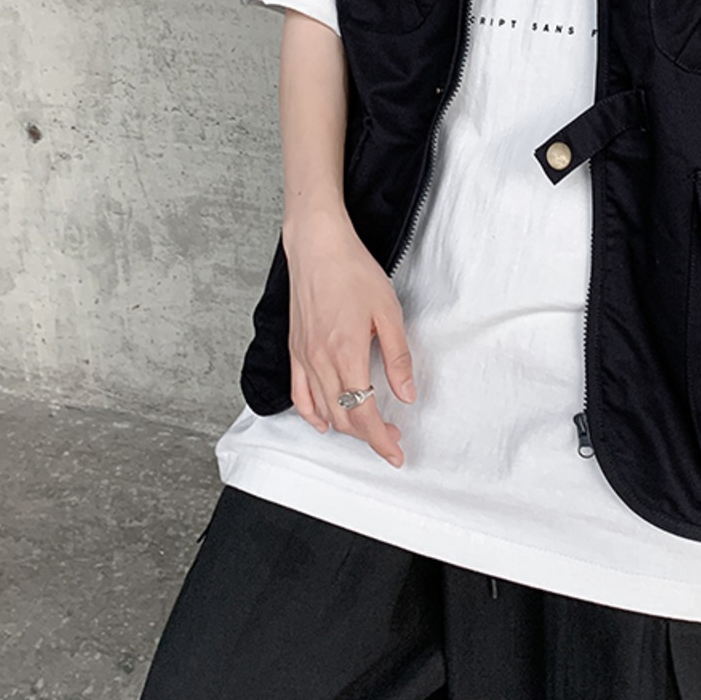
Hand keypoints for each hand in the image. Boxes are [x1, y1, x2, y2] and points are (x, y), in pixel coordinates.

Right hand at [283, 211, 416, 467]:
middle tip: (392, 436)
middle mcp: (321, 361)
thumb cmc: (353, 271)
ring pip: (323, 410)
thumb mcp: (388, 312)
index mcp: (347, 354)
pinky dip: (312, 414)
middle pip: (344, 418)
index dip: (380, 441)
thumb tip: (407, 394)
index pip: (364, 414)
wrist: (317, 246)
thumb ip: (398, 357)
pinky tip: (324, 421)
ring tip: (367, 429)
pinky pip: (299, 394)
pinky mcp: (294, 349)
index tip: (396, 453)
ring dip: (346, 427)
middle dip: (369, 436)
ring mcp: (304, 357)